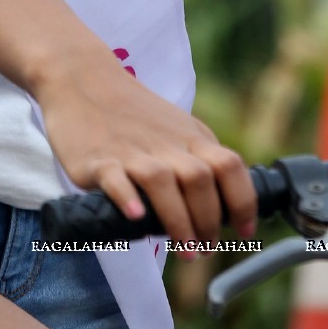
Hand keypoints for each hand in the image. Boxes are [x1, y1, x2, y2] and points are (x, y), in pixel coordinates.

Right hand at [35, 48, 255, 252]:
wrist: (82, 78)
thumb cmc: (132, 113)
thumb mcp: (176, 129)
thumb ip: (196, 160)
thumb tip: (219, 210)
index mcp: (189, 137)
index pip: (229, 166)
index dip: (243, 202)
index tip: (244, 232)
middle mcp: (165, 144)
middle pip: (199, 179)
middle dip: (208, 221)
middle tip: (204, 250)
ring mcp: (131, 150)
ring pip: (163, 181)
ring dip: (178, 220)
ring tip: (184, 251)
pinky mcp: (99, 158)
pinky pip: (116, 178)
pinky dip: (128, 198)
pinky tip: (136, 217)